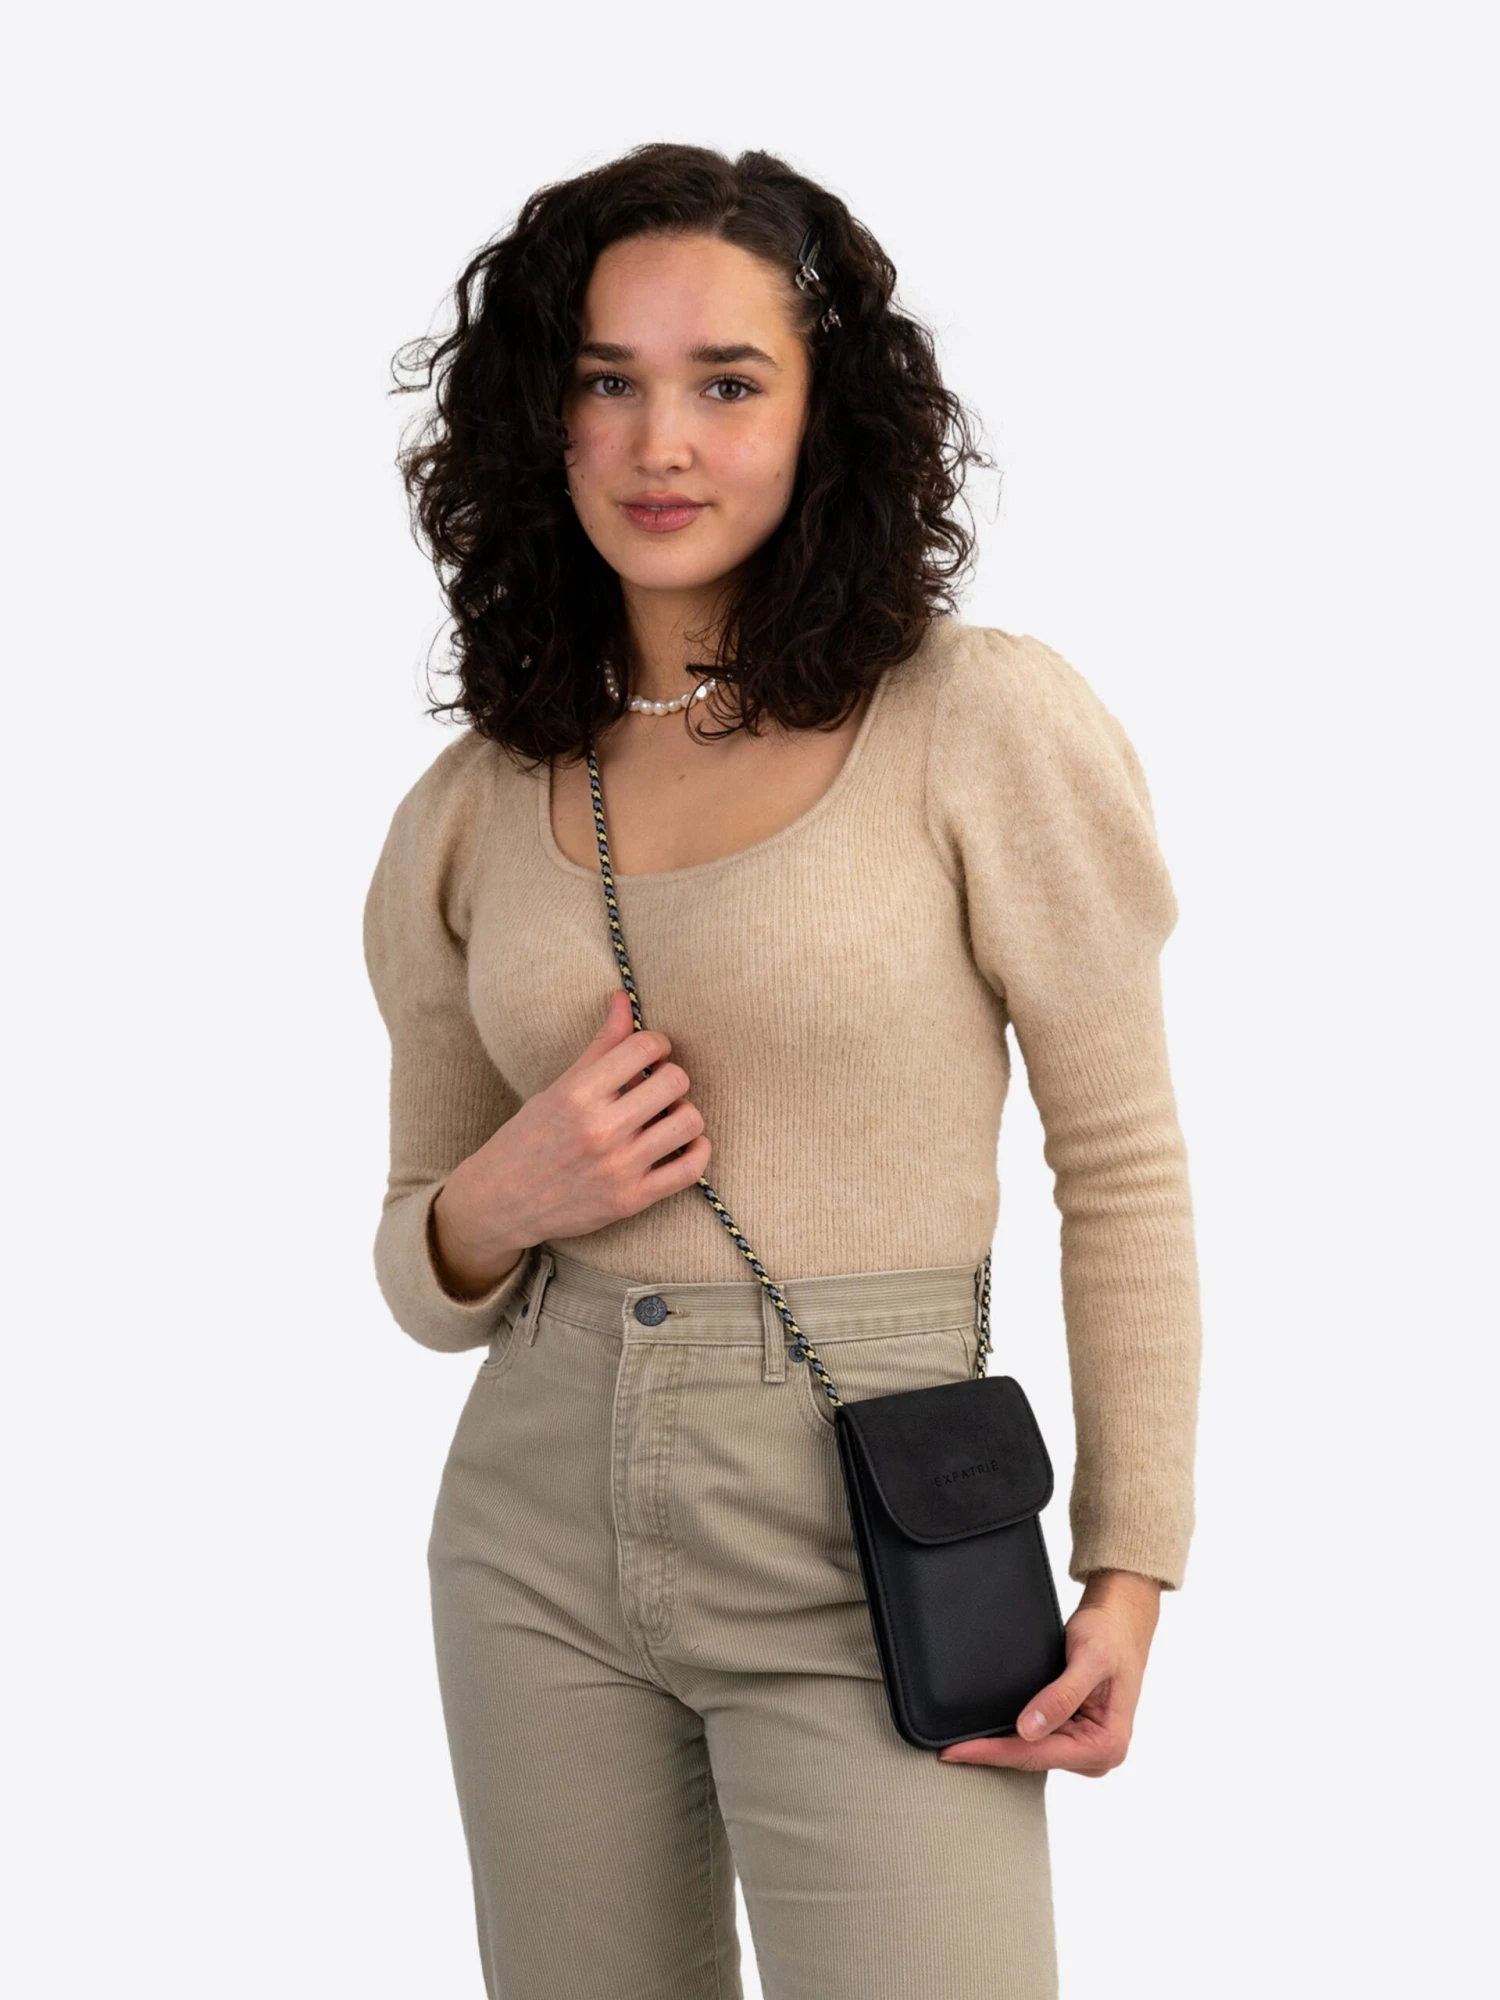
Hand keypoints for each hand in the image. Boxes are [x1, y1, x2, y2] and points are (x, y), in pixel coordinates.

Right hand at [432, 989, 710, 1295]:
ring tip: (667, 1116)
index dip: (656, 1044)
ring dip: (684, 1113)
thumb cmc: (528, 1138)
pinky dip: (698, 1151)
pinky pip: (690, 1170)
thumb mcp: (558, 1087)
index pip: (644, 1047)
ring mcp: (618, 1168)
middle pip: (674, 1081)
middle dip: (671, 1077)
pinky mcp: (631, 1201)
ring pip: (689, 1122)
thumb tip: (623, 998)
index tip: (650, 1053)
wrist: (500, 1202)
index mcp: (578, 1094)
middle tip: (658, 1086)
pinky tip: (685, 1143)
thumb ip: (599, 1046)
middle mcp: (600, 1129)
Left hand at [937, 1569, 1162, 1776]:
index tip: (957, 1750)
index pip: (1038, 1754)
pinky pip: (1038, 1741)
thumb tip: (1028, 1729)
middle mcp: (1098, 1755)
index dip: (994, 1752)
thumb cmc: (1110, 1635)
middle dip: (992, 1753)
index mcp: (1107, 1745)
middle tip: (946, 1748)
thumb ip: (1060, 1696)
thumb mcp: (1088, 1659)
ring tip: (961, 1743)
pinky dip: (1013, 1736)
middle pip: (1032, 1759)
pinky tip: (988, 1731)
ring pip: (1032, 1753)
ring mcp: (1086, 1747)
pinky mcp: (1074, 1735)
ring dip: (1001, 1746)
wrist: (1121, 1621)